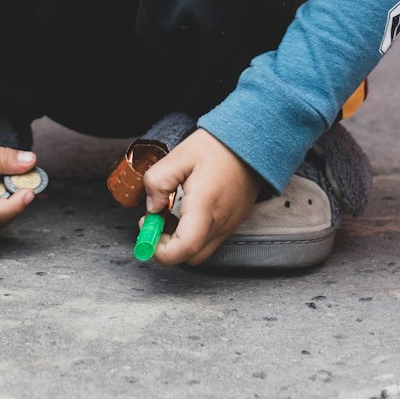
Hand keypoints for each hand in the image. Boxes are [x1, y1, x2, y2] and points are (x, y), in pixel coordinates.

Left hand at [142, 128, 260, 266]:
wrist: (251, 142)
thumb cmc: (218, 146)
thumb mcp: (179, 155)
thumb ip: (158, 181)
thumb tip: (152, 208)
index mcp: (205, 205)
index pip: (184, 247)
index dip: (161, 251)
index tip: (148, 232)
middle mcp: (220, 222)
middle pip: (190, 256)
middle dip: (167, 246)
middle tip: (155, 221)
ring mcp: (229, 225)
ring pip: (200, 251)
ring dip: (180, 241)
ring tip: (170, 213)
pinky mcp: (233, 223)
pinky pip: (210, 240)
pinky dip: (193, 235)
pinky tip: (185, 212)